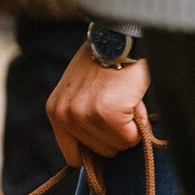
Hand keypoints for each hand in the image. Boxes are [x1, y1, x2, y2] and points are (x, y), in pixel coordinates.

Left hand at [45, 46, 152, 164]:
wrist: (119, 39)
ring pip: (117, 146)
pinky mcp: (107, 113)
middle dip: (116, 133)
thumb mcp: (78, 90)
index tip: (108, 137)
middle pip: (100, 153)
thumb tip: (96, 151)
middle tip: (118, 103)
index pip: (74, 156)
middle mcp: (65, 115)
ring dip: (129, 126)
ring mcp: (84, 115)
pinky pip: (131, 137)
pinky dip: (140, 123)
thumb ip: (80, 117)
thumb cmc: (105, 63)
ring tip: (124, 99)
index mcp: (55, 111)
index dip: (96, 149)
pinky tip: (133, 100)